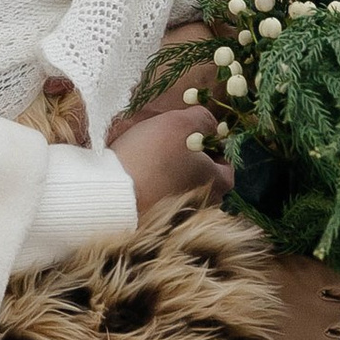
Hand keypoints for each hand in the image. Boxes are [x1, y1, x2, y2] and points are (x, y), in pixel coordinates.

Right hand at [109, 97, 226, 217]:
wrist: (112, 191)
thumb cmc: (152, 155)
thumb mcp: (181, 123)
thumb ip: (203, 119)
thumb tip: (212, 124)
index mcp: (217, 185)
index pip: (227, 167)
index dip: (215, 148)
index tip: (198, 136)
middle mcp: (203, 205)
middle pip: (205, 178)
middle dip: (194, 161)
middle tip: (175, 143)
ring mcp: (179, 217)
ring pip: (183, 188)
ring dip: (174, 173)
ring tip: (154, 156)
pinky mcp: (156, 220)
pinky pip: (163, 198)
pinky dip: (157, 185)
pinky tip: (141, 172)